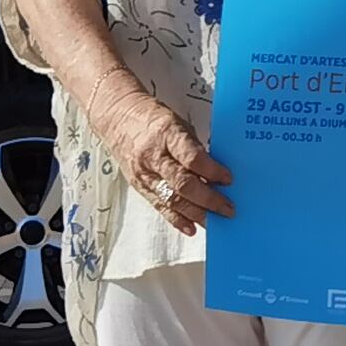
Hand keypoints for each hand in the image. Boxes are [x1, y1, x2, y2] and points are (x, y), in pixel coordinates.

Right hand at [106, 93, 234, 233]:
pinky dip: (177, 220)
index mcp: (167, 134)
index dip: (212, 171)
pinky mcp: (139, 187)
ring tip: (215, 221)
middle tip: (227, 208)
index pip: (191, 158)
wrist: (117, 118)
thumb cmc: (152, 118)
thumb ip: (196, 148)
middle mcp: (153, 157)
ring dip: (196, 214)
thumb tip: (216, 173)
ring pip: (172, 200)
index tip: (228, 180)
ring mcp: (144, 174)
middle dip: (208, 199)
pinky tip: (191, 227)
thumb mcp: (179, 123)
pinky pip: (160, 207)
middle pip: (183, 184)